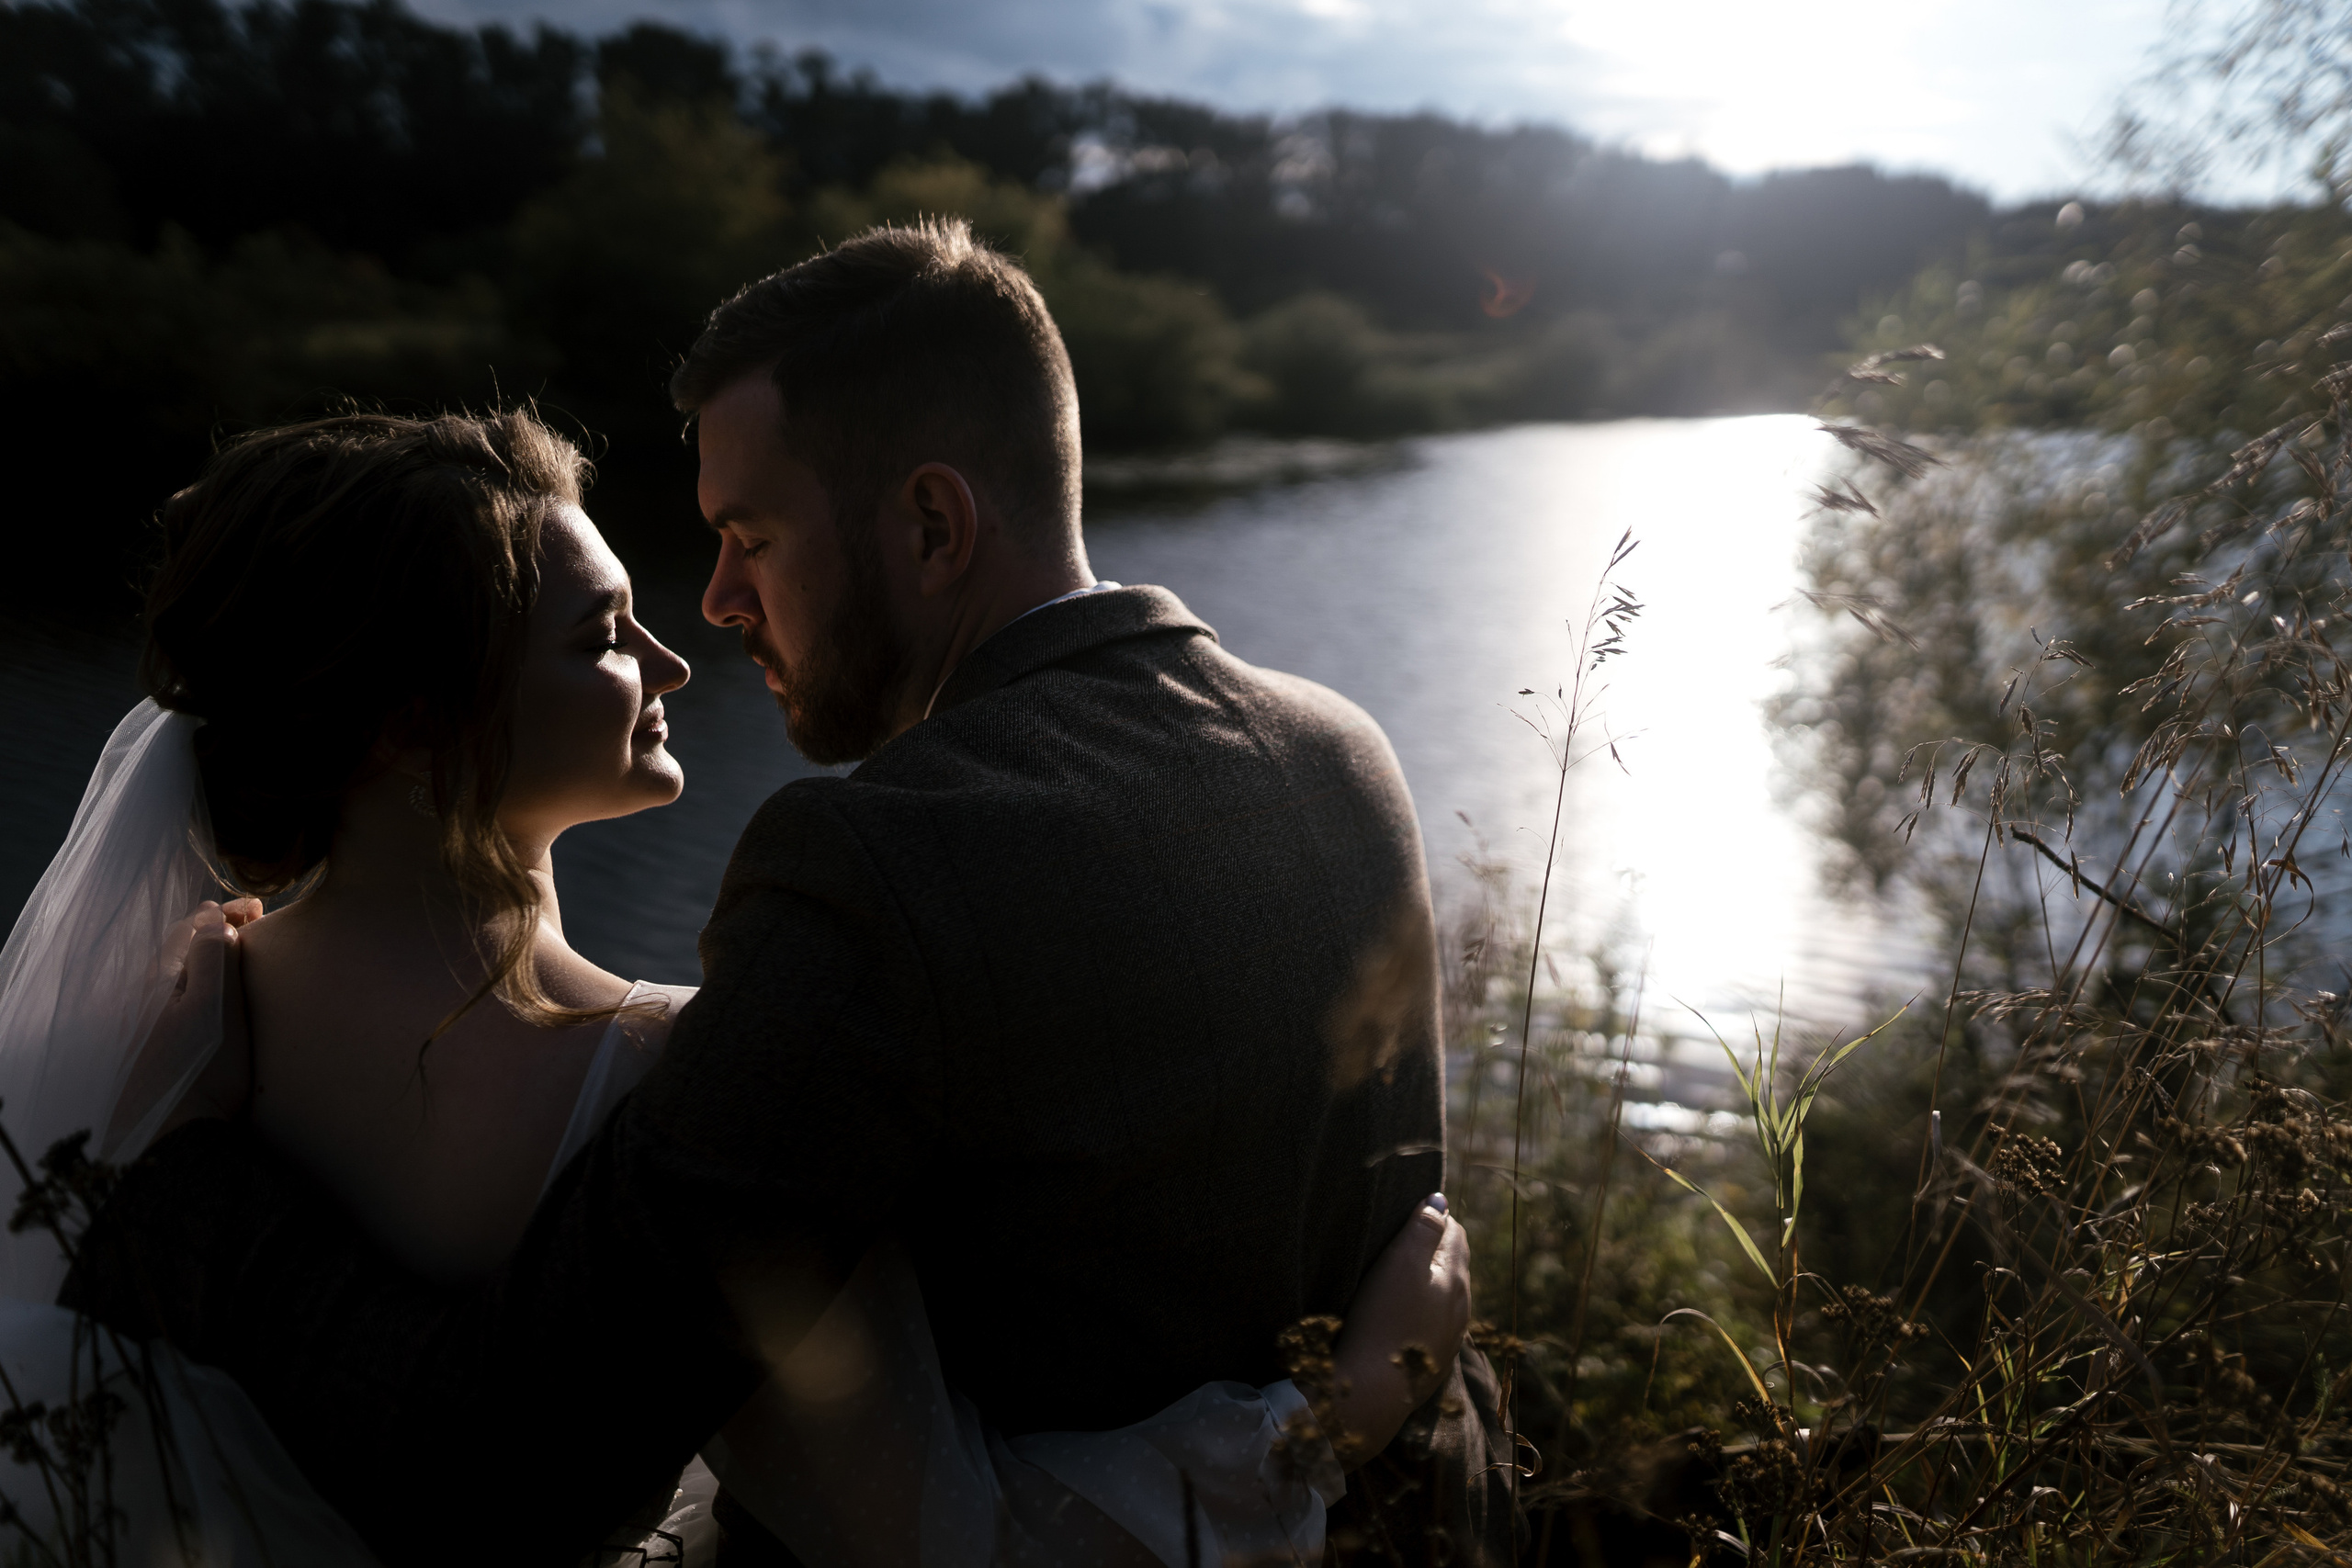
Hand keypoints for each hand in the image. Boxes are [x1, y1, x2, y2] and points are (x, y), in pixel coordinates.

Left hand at [142, 899, 263, 1139]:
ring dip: (207, 956)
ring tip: (235, 953)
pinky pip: (178, 1000)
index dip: (222, 912)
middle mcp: (147, 998)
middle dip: (214, 929)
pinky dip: (200, 983)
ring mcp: (148, 1026)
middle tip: (250, 922)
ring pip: (178, 975)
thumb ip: (213, 959)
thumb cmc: (202, 1068)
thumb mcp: (214, 1007)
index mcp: (161, 981)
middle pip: (179, 949)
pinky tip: (213, 998)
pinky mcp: (155, 1050)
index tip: (258, 908)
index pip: (189, 928)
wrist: (174, 1133)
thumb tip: (213, 919)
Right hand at [1326, 1193, 1471, 1463]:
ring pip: (1445, 1296)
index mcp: (1456, 1277)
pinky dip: (1421, 1313)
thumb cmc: (1382, 1319)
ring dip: (1427, 1283)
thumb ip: (1423, 1228)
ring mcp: (1450, 1337)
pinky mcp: (1434, 1362)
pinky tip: (1400, 1318)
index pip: (1455, 1231)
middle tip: (1399, 1244)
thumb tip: (1439, 1201)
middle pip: (1454, 1262)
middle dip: (1433, 1249)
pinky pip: (1434, 1325)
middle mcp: (1462, 1307)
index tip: (1405, 1218)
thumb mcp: (1400, 1262)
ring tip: (1396, 1281)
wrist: (1372, 1391)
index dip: (1432, 1218)